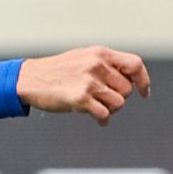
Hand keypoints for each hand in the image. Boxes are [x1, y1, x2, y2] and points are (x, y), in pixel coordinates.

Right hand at [16, 45, 150, 124]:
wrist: (29, 79)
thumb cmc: (57, 71)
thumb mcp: (84, 58)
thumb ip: (107, 65)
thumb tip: (132, 81)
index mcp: (100, 53)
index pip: (135, 65)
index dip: (143, 80)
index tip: (144, 92)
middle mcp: (96, 65)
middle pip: (127, 89)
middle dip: (118, 97)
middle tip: (104, 99)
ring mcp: (89, 81)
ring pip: (118, 103)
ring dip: (111, 109)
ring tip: (97, 106)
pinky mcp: (81, 98)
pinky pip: (105, 114)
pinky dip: (103, 120)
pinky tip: (97, 119)